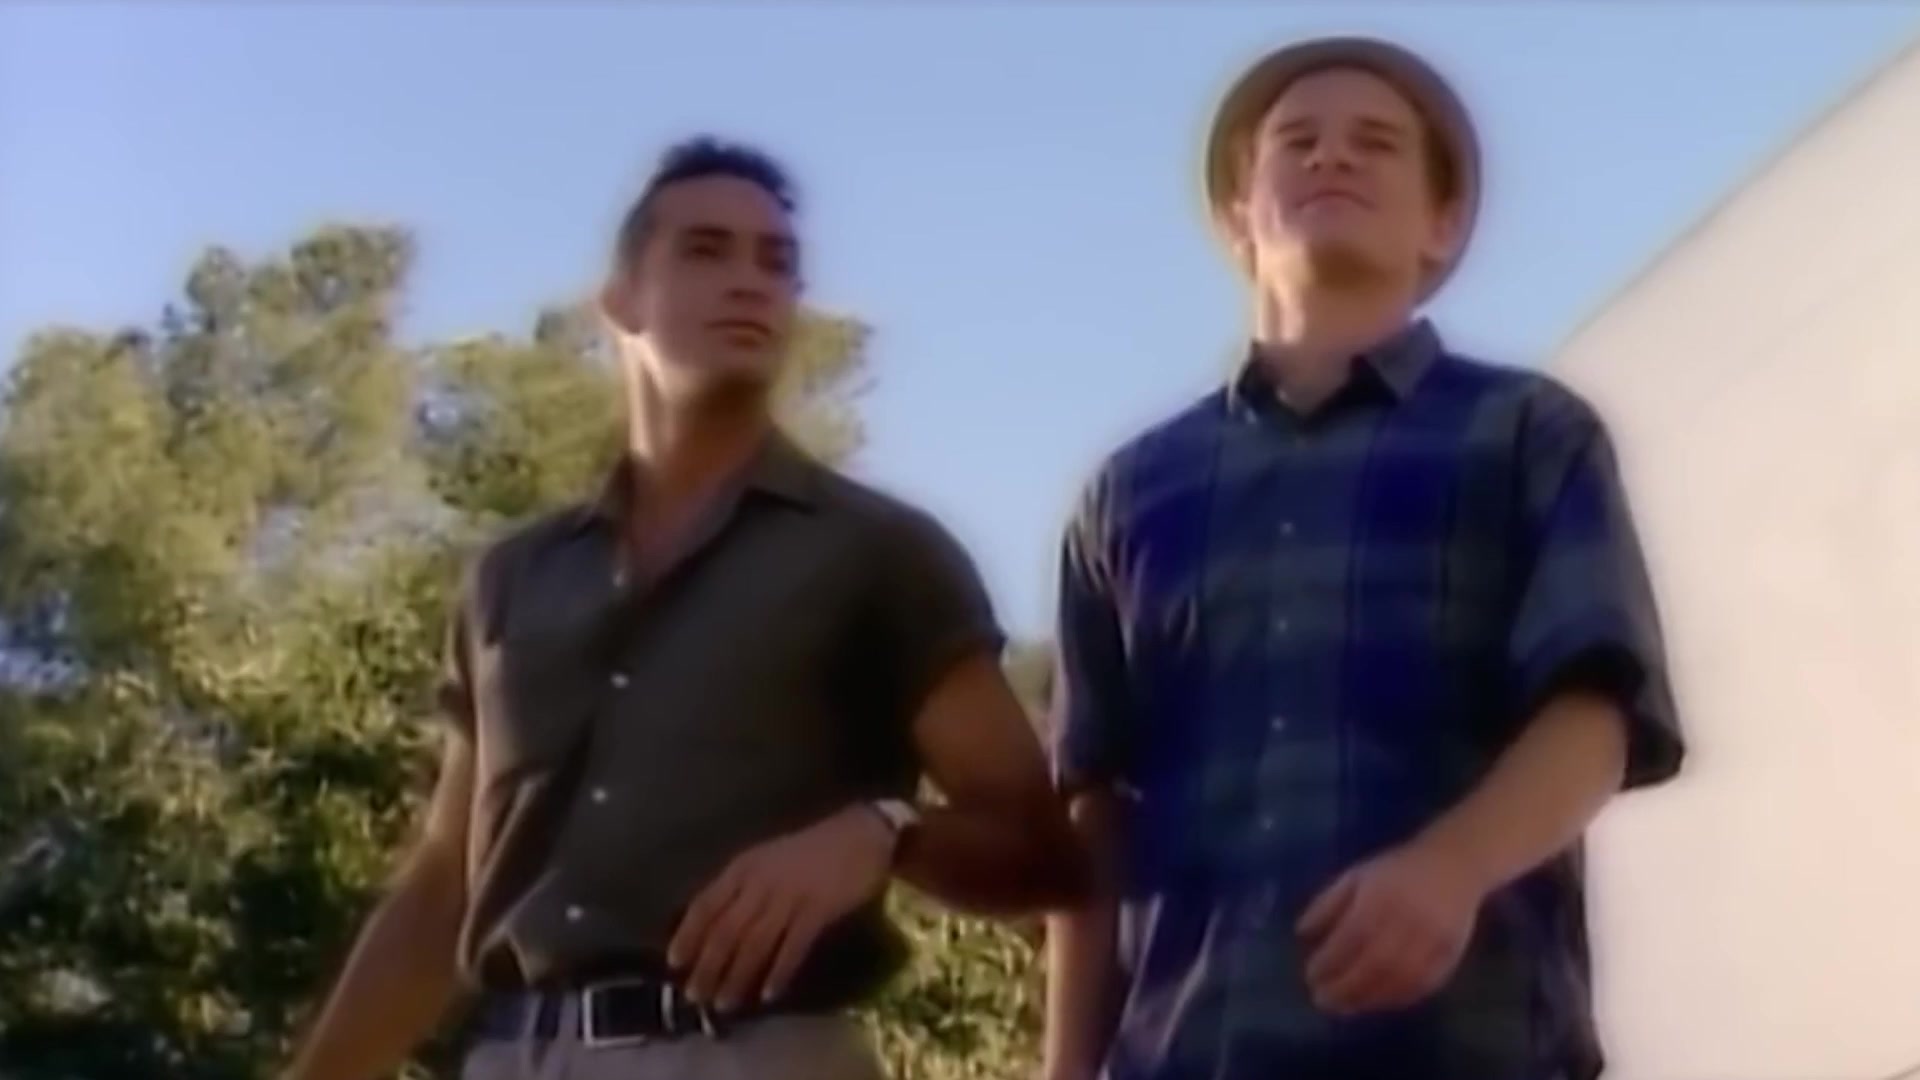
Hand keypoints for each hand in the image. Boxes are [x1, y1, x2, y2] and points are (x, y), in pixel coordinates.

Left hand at [669, 803, 894, 1009]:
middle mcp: (761, 881)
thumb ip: (743, 887)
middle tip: (696, 996)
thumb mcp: (768, 859)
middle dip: (708, 965)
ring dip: (738, 976)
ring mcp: (790, 895)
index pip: (706, 903)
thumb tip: (715, 927)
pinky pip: (793, 947)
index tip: (674, 963)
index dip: (688, 934)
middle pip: (726, 930)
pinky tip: (770, 994)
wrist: (863, 833)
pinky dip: (779, 972)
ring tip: (725, 1003)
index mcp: (745, 866)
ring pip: (755, 943)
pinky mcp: (819, 909)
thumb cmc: (813, 849)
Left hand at [1295, 836, 1486, 1014]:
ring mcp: (1433, 940)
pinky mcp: (1451, 954)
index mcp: (1381, 897)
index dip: (1329, 961)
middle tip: (1322, 1000)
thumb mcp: (1355, 876)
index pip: (1351, 938)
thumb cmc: (1397, 870)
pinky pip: (1424, 985)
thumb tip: (1302, 933)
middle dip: (1345, 988)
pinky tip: (1378, 1002)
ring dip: (1369, 999)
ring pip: (1399, 980)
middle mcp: (1408, 921)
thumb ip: (1328, 903)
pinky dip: (1398, 999)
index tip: (1310, 976)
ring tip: (1345, 1008)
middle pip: (1374, 965)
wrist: (1454, 865)